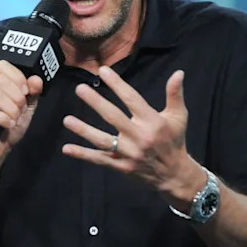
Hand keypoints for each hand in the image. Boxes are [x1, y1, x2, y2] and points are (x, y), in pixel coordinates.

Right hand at [0, 60, 42, 166]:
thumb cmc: (7, 127)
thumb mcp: (25, 107)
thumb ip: (32, 92)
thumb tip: (36, 80)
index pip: (2, 66)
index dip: (18, 78)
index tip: (25, 93)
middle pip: (1, 81)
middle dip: (17, 98)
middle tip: (20, 112)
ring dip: (10, 109)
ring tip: (13, 120)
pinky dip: (1, 118)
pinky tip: (6, 124)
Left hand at [61, 66, 190, 192]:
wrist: (174, 175)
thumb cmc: (174, 140)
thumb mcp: (179, 117)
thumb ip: (175, 94)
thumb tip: (178, 73)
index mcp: (152, 122)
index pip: (132, 99)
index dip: (117, 84)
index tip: (103, 71)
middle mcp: (139, 137)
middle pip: (113, 117)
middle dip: (96, 103)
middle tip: (80, 89)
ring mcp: (129, 153)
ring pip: (103, 140)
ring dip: (84, 130)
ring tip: (67, 119)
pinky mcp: (121, 166)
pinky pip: (99, 160)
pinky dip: (83, 154)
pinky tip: (67, 149)